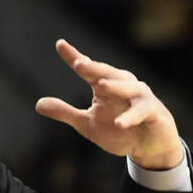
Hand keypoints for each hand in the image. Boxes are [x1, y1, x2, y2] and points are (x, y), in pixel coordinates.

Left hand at [35, 39, 184, 169]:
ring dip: (116, 86)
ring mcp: (141, 98)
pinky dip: (130, 117)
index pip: (88, 69)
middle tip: (79, 63)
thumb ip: (65, 112)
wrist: (149, 148)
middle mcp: (124, 86)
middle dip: (95, 67)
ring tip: (100, 85)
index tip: (60, 44)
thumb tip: (38, 104)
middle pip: (108, 73)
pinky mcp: (155, 113)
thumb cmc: (119, 130)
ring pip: (129, 87)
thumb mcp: (86, 124)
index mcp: (106, 86)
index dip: (74, 57)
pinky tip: (118, 123)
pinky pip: (143, 112)